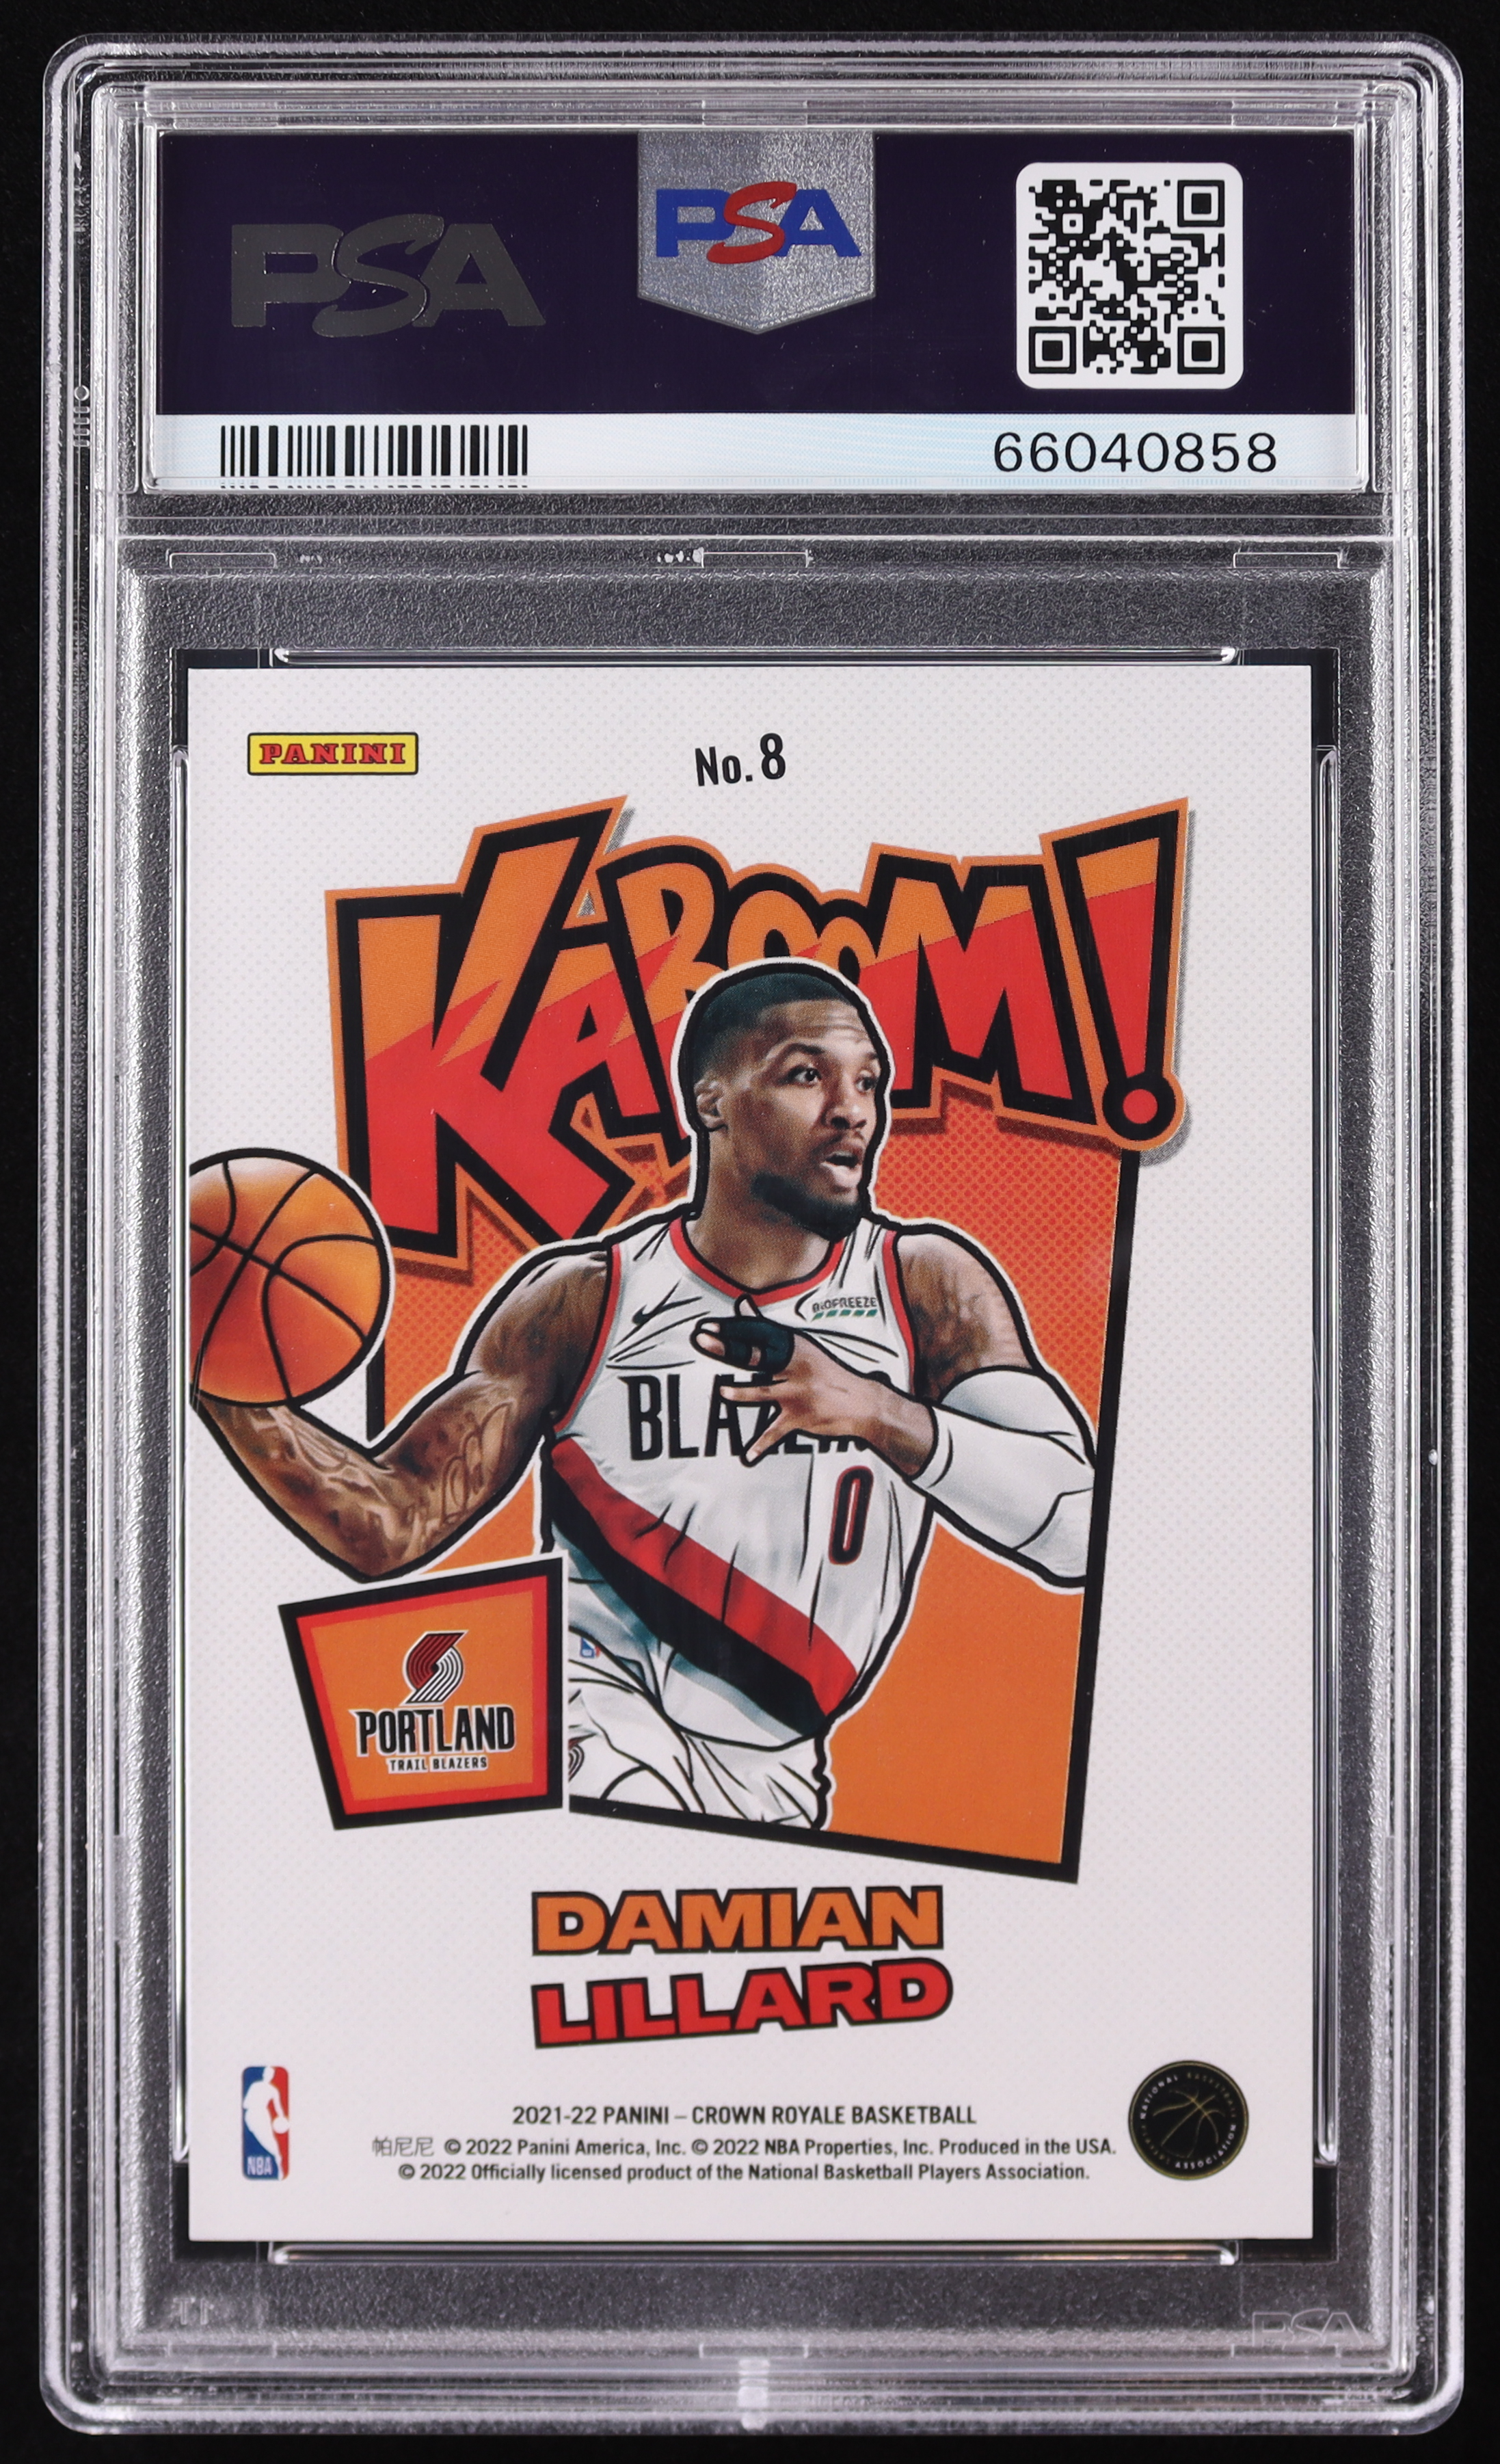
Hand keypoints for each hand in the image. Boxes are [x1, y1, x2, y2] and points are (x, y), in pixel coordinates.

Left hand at [692, 1322, 934, 1472]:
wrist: (862, 1404)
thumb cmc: (828, 1374)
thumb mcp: (802, 1348)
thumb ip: (768, 1329)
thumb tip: (744, 1305)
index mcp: (795, 1348)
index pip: (759, 1334)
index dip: (732, 1329)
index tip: (710, 1327)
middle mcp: (796, 1367)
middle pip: (756, 1356)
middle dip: (729, 1350)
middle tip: (705, 1343)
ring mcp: (798, 1393)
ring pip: (762, 1392)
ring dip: (741, 1394)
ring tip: (723, 1393)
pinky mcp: (800, 1418)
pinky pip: (775, 1433)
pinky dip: (761, 1445)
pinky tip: (748, 1454)